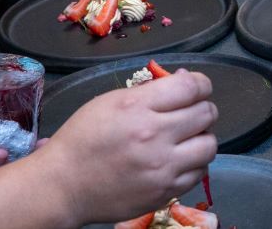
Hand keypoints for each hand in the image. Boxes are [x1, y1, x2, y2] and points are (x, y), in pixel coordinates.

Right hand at [36, 70, 217, 224]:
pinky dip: (194, 163)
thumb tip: (186, 79)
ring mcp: (162, 167)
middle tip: (189, 114)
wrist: (62, 186)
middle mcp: (154, 136)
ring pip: (210, 144)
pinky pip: (200, 172)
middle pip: (207, 113)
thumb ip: (151, 90)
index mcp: (138, 107)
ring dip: (202, 137)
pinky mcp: (164, 192)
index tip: (197, 89)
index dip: (201, 84)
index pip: (193, 87)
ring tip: (187, 138)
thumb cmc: (84, 138)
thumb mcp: (111, 101)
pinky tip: (178, 160)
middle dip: (202, 109)